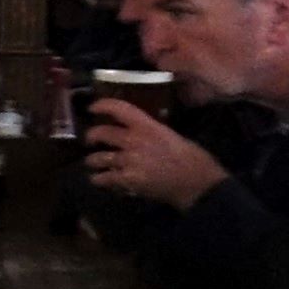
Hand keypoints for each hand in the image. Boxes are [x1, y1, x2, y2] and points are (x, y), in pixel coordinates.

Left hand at [81, 98, 227, 205]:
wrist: (198, 183)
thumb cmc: (193, 159)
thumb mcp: (172, 136)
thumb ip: (152, 132)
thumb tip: (138, 131)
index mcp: (149, 127)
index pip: (121, 109)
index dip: (103, 105)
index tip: (93, 107)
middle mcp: (135, 140)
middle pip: (101, 133)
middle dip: (91, 137)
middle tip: (90, 141)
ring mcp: (129, 160)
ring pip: (97, 158)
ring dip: (93, 161)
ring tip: (94, 164)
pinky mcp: (128, 179)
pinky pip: (104, 178)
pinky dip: (99, 179)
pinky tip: (100, 180)